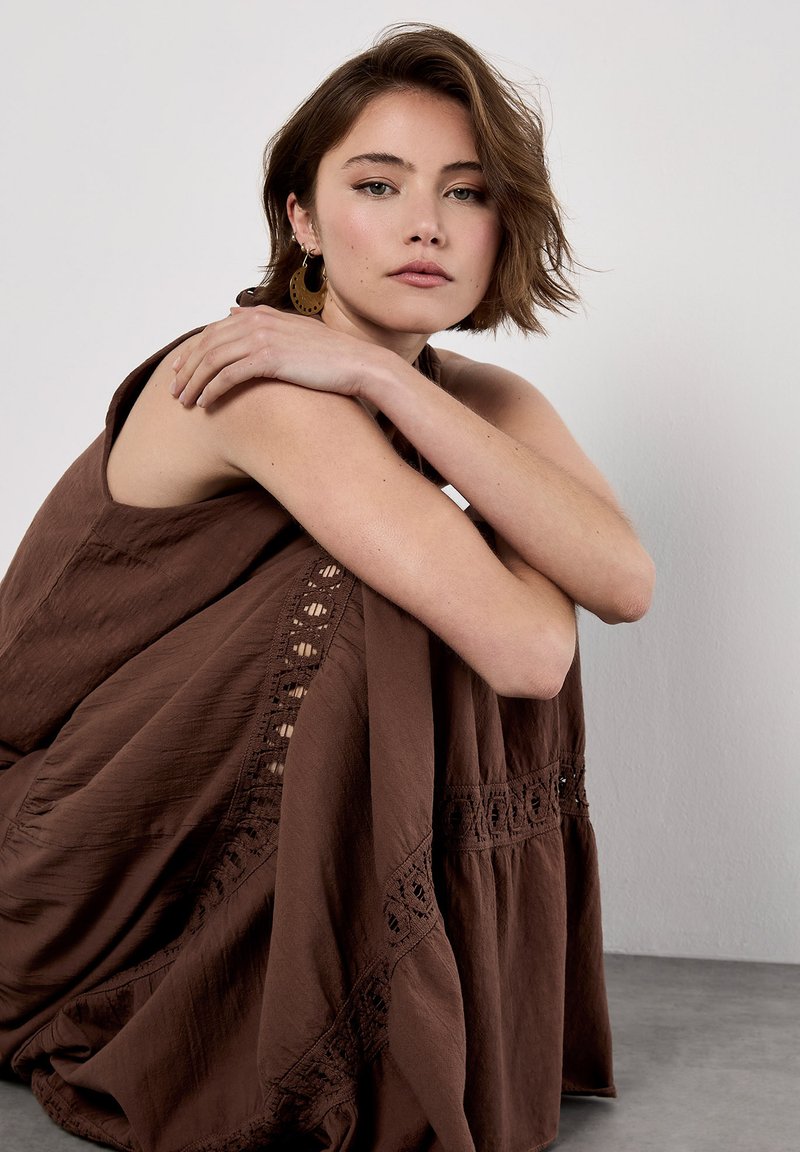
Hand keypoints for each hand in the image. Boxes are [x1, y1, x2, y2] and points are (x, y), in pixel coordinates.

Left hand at [169, 305, 382, 407]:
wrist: (359, 364)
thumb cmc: (330, 356)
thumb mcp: (293, 331)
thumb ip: (261, 320)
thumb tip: (232, 312)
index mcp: (261, 315)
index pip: (213, 331)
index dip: (192, 351)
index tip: (179, 370)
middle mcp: (257, 322)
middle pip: (206, 345)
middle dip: (186, 369)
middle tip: (174, 391)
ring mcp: (262, 339)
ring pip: (212, 361)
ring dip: (194, 383)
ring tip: (185, 402)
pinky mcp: (268, 359)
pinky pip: (228, 375)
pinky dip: (212, 390)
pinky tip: (205, 404)